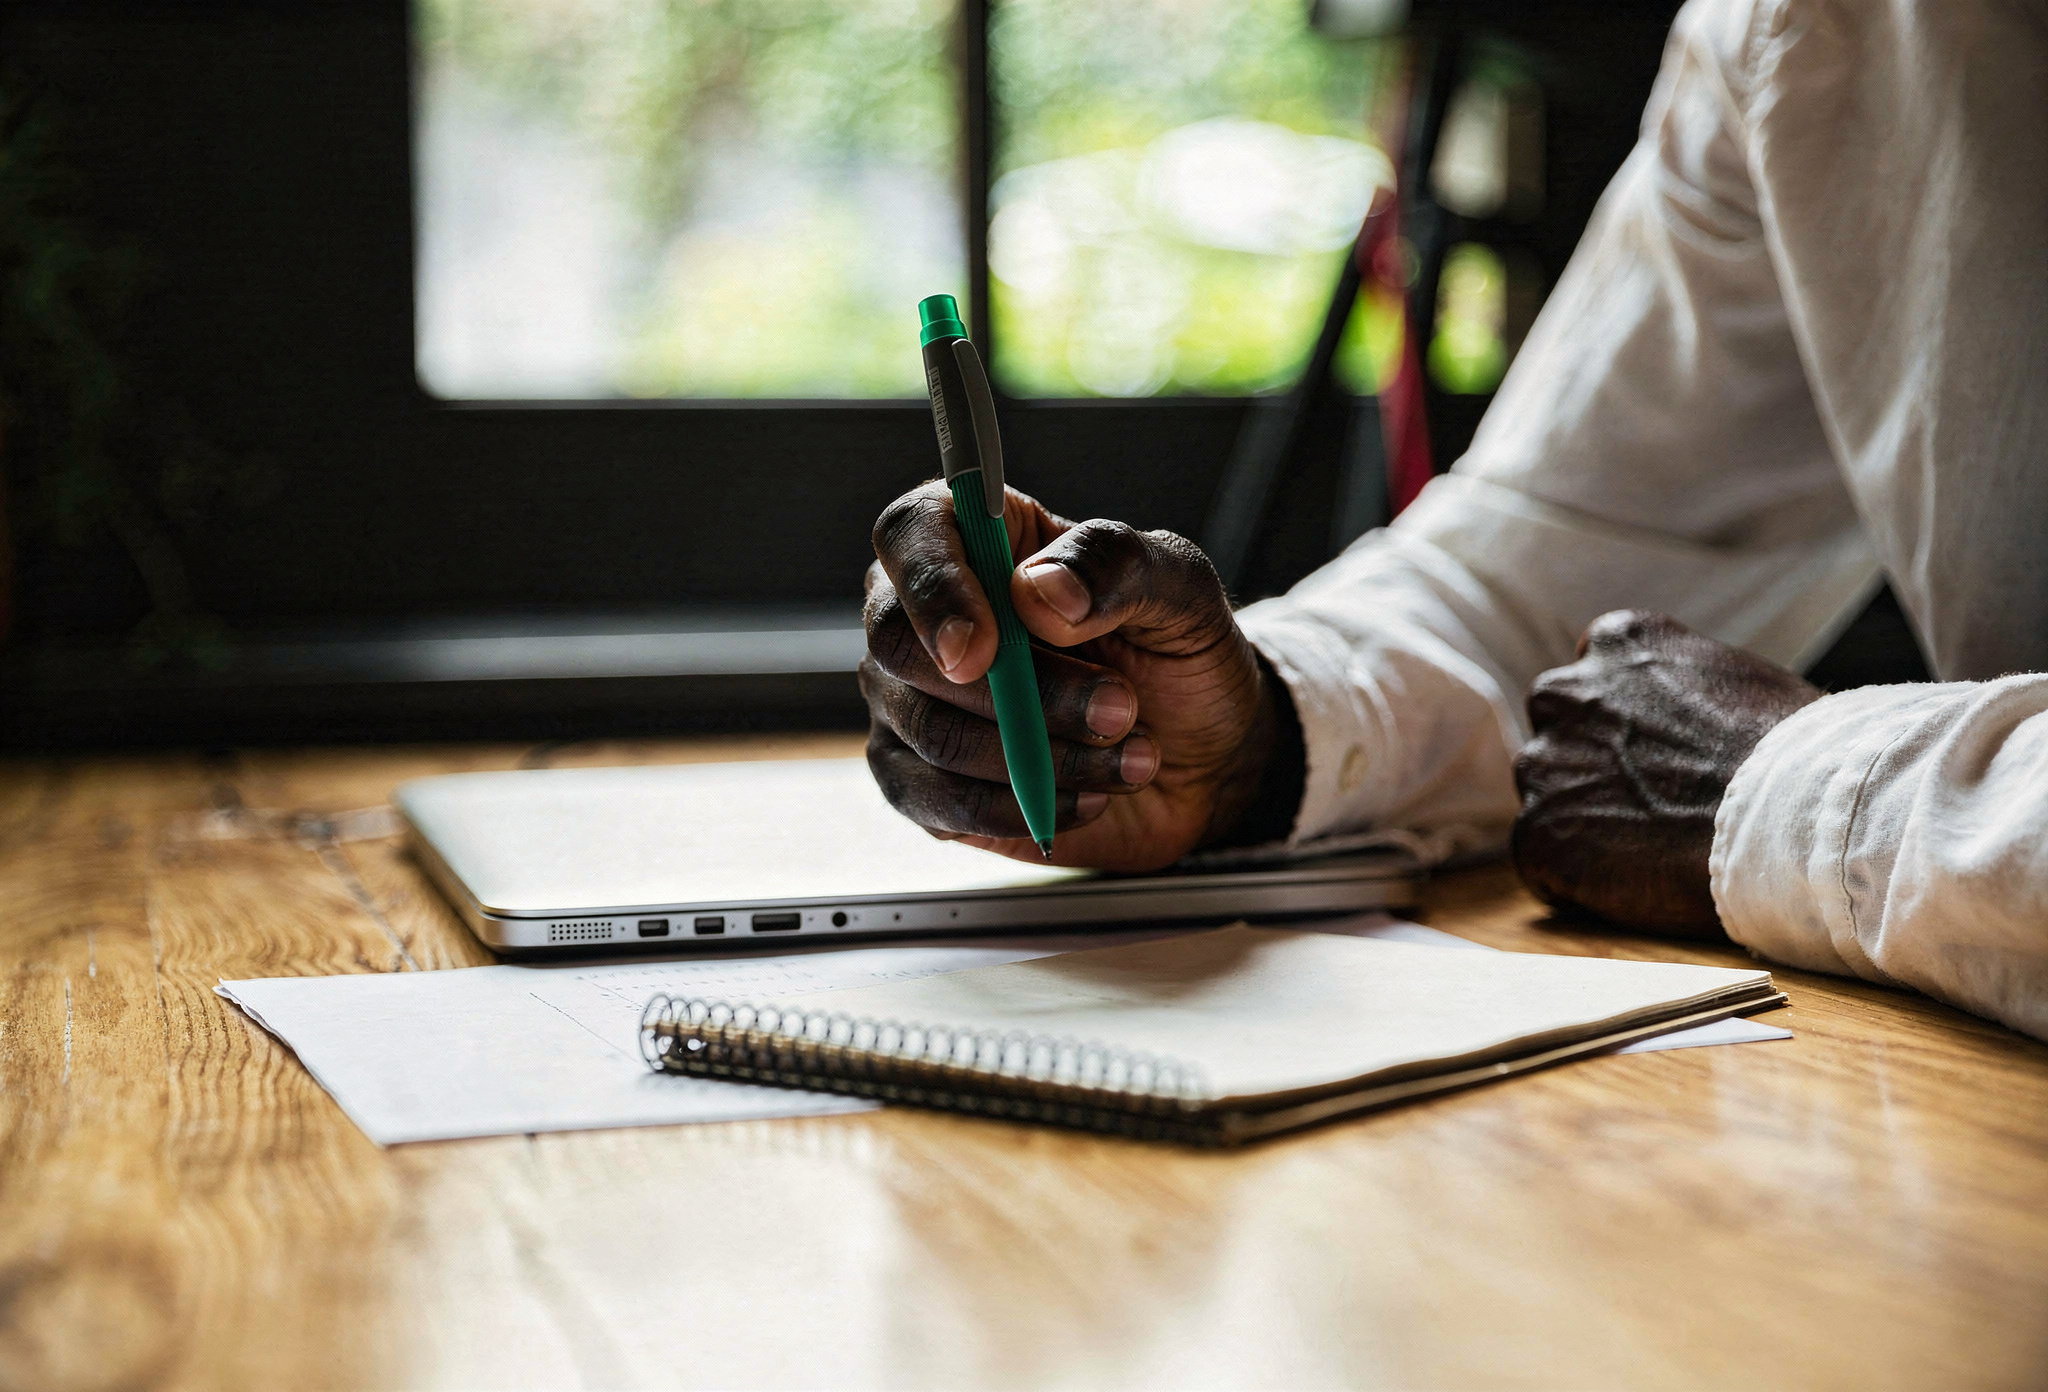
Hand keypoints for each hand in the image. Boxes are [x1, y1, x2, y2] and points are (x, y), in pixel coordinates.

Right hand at [861, 480, 1274, 871]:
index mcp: (975, 539)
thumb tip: (1036, 592)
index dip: (935, 587)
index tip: (987, 646)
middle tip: (1119, 708)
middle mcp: (924, 615)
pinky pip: (940, 803)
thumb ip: (1114, 566)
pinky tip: (1089, 796)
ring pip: (933, 733)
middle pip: (899, 644)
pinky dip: (1023, 805)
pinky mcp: (921, 784)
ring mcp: (910, 702)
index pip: (910, 534)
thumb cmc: (1178, 656)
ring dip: (1044, 755)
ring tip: (1134, 755)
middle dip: (1013, 693)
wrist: (1204, 759)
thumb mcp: (1180, 590)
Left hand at [1511, 611, 1821, 935]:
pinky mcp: (1537, 836)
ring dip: (1586, 822)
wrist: (1794, 819)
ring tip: (1656, 849)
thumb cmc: (1797, 755)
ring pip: (1548, 796)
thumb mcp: (1741, 679)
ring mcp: (1544, 766)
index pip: (1594, 677)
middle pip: (1560, 734)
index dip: (1624, 725)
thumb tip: (1684, 717)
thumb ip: (1684, 688)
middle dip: (1592, 767)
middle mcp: (1565, 693)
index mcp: (1618, 642)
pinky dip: (1579, 880)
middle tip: (1652, 808)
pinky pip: (1543, 862)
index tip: (1656, 757)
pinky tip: (1637, 884)